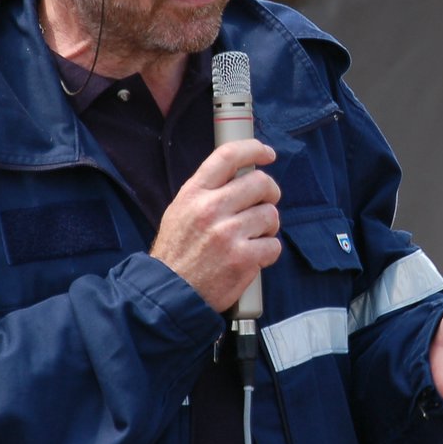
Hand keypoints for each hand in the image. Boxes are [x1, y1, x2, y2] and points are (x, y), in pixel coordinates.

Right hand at [150, 139, 281, 313]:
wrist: (169, 294)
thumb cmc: (177, 253)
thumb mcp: (180, 212)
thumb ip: (207, 192)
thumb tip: (241, 175)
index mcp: (193, 194)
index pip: (227, 156)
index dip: (253, 149)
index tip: (267, 153)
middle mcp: (210, 209)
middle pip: (260, 182)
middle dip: (270, 192)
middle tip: (265, 204)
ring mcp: (227, 234)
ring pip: (271, 214)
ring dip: (268, 226)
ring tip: (253, 237)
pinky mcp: (243, 258)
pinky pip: (273, 245)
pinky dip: (268, 252)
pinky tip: (253, 257)